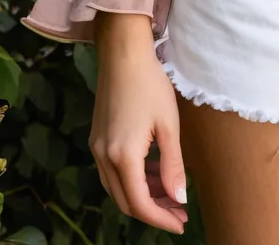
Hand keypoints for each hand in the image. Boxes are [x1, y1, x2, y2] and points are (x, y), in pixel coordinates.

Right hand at [90, 12, 188, 233]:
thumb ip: (172, 166)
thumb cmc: (150, 85)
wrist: (123, 55)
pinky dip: (133, 179)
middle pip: (126, 202)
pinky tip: (153, 172)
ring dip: (142, 196)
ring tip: (170, 193)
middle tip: (178, 212)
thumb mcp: (168, 125)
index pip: (140, 204)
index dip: (161, 218)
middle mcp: (104, 157)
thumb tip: (179, 199)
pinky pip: (113, 172)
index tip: (181, 223)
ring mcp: (97, 148)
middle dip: (153, 211)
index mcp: (123, 156)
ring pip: (118, 189)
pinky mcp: (97, 139)